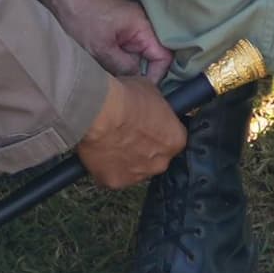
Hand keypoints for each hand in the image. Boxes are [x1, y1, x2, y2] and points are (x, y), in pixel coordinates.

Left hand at [31, 0, 170, 78]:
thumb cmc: (81, 18)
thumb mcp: (101, 48)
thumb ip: (123, 67)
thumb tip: (139, 83)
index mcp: (143, 25)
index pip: (163, 56)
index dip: (156, 75)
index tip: (142, 90)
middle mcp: (142, 25)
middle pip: (152, 57)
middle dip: (142, 74)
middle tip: (129, 90)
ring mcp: (130, 28)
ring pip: (138, 57)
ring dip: (129, 69)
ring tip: (117, 82)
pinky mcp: (119, 32)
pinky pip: (127, 52)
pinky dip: (120, 62)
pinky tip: (109, 71)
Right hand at [75, 71, 188, 189]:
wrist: (100, 112)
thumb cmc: (126, 97)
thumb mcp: (150, 90)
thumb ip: (155, 106)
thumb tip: (149, 105)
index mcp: (175, 140)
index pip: (173, 138)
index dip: (159, 131)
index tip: (147, 125)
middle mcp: (161, 163)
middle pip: (155, 158)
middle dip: (144, 149)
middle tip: (127, 133)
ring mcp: (137, 175)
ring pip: (134, 169)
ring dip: (125, 159)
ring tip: (109, 141)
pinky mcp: (114, 182)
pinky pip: (112, 176)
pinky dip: (105, 167)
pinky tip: (98, 151)